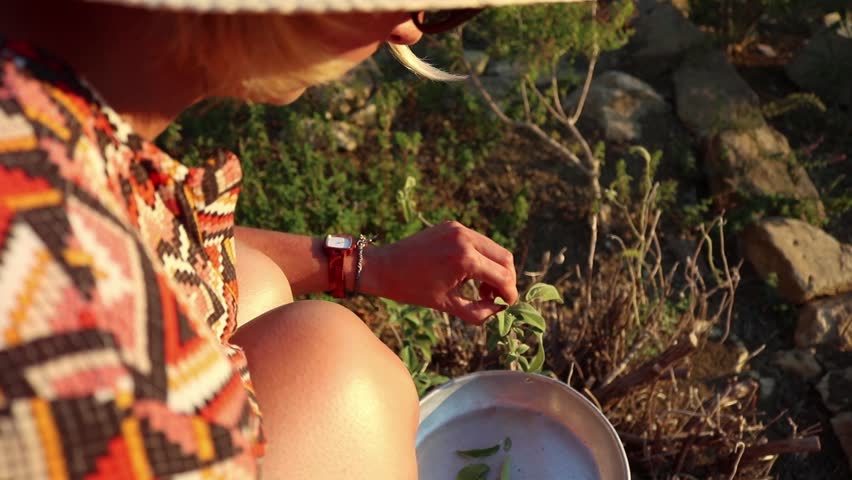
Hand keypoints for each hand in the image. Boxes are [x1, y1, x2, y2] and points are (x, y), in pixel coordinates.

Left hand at [361, 221, 518, 324]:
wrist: (383, 266)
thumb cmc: (412, 289)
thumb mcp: (448, 305)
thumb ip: (479, 312)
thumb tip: (500, 310)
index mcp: (465, 259)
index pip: (502, 276)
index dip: (509, 294)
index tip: (508, 306)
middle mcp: (465, 238)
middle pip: (504, 257)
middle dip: (506, 279)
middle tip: (497, 298)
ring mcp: (458, 229)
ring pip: (493, 248)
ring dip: (495, 268)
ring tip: (483, 289)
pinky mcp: (452, 225)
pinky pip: (478, 241)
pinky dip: (481, 258)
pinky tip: (470, 274)